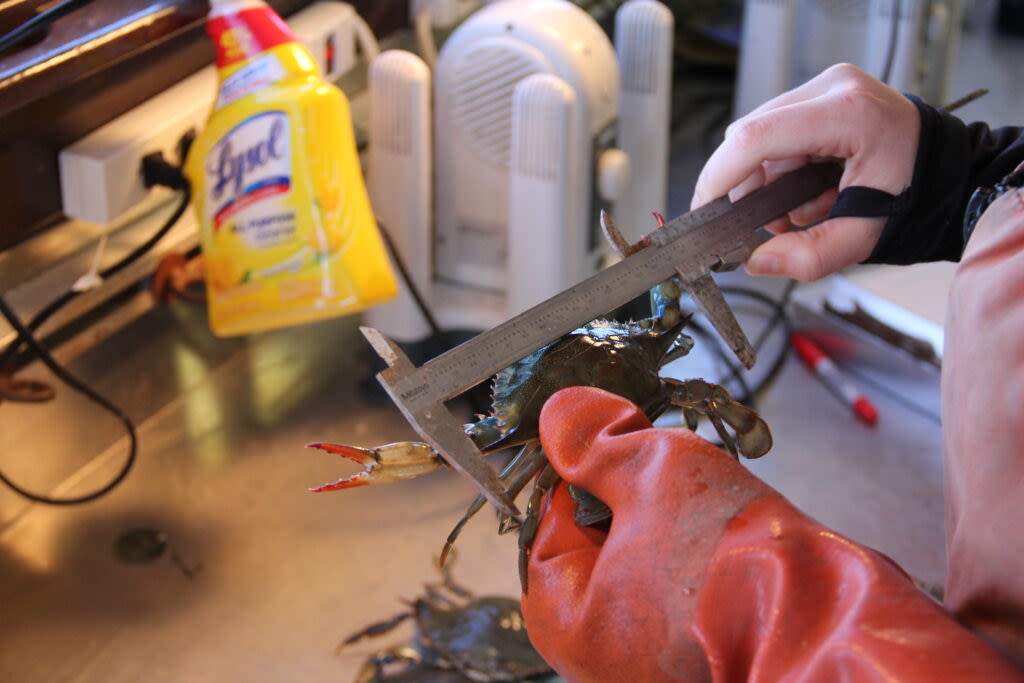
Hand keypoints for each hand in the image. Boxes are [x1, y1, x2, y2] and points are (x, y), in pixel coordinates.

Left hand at [522, 387, 1022, 680]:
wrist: (835, 629)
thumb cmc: (739, 567)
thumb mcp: (650, 469)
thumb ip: (593, 440)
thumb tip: (562, 417)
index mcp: (564, 619)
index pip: (550, 516)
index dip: (585, 465)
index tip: (616, 437)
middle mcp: (599, 655)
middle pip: (598, 540)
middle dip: (635, 497)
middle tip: (672, 474)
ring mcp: (651, 662)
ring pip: (646, 560)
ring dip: (673, 523)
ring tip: (712, 511)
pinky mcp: (698, 659)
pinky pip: (684, 589)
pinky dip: (702, 559)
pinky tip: (731, 543)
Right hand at [691, 63, 919, 280]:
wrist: (949, 173)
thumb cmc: (916, 195)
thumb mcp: (866, 235)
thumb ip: (810, 255)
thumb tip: (758, 261)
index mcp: (848, 114)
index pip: (756, 138)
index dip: (719, 176)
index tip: (704, 209)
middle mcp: (833, 88)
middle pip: (750, 136)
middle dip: (746, 187)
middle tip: (769, 225)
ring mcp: (826, 87)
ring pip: (759, 138)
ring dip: (765, 181)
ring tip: (801, 211)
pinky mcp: (821, 95)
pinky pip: (775, 135)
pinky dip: (779, 169)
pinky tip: (805, 191)